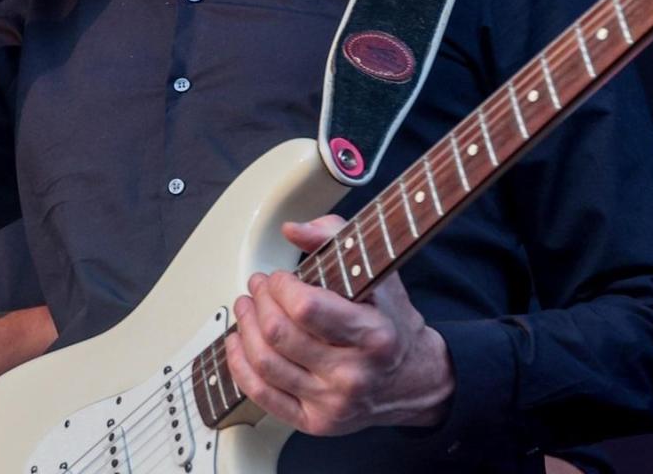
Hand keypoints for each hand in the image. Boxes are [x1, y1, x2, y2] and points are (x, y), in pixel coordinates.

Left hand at [224, 214, 453, 436]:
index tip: (280, 277)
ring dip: (244, 328)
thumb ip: (336, 238)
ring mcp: (333, 402)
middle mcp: (353, 374)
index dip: (281, 287)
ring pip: (265, 363)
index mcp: (373, 335)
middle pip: (279, 335)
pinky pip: (262, 396)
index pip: (306, 309)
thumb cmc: (391, 322)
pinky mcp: (316, 422)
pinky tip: (237, 343)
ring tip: (246, 307)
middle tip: (259, 286)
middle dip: (259, 302)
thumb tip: (292, 230)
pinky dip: (240, 366)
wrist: (415, 379)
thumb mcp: (379, 273)